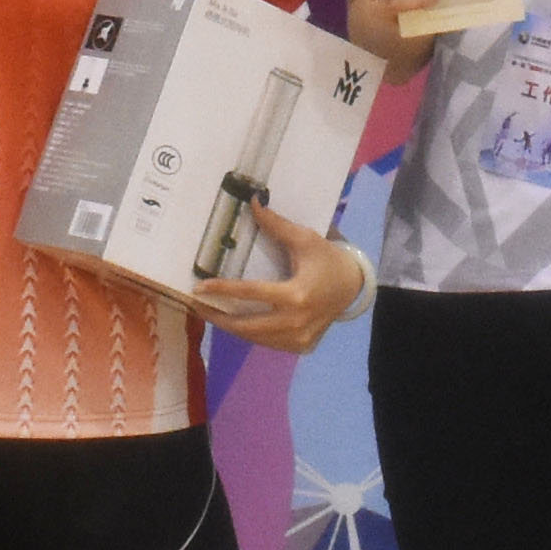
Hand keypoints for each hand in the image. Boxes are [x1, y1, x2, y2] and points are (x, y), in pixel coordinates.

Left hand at [184, 218, 369, 353]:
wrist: (353, 287)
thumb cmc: (327, 260)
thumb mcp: (305, 239)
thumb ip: (277, 225)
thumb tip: (253, 203)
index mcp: (296, 295)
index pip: (251, 293)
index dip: (223, 290)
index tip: (199, 287)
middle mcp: (295, 321)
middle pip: (246, 325)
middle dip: (218, 316)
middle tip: (197, 306)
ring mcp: (298, 338)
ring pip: (254, 337)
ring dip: (231, 326)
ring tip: (210, 313)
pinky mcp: (300, 346)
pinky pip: (267, 342)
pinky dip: (250, 333)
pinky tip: (235, 322)